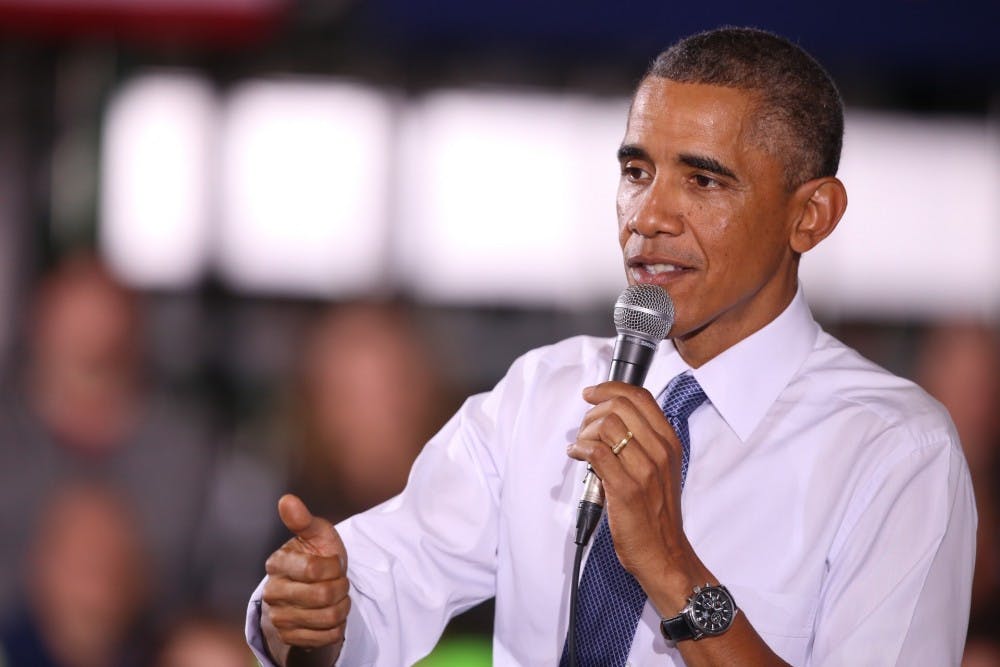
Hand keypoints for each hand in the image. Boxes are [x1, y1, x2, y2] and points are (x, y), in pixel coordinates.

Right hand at [261, 494, 349, 665]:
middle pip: (323, 596)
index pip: (313, 569)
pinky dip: (338, 626)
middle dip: (341, 587)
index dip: (333, 566)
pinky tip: (330, 615)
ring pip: (328, 618)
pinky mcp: (290, 638)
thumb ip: (303, 520)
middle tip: (338, 581)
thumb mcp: (316, 534)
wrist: (316, 590)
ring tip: (335, 597)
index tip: (333, 563)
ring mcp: (279, 618)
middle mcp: (272, 593)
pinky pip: (328, 637)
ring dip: (342, 607)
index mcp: (276, 563)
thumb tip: (286, 499)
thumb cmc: (318, 556)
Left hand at [567, 382, 707, 597]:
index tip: (592, 393)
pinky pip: (597, 452)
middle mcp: (660, 452)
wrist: (664, 553)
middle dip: (593, 411)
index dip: (610, 388)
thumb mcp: (660, 469)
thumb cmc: (656, 513)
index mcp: (669, 443)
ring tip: (581, 447)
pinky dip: (579, 449)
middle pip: (620, 406)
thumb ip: (643, 441)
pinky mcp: (626, 489)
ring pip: (606, 425)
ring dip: (585, 432)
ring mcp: (644, 470)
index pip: (640, 397)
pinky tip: (576, 456)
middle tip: (585, 429)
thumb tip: (611, 418)